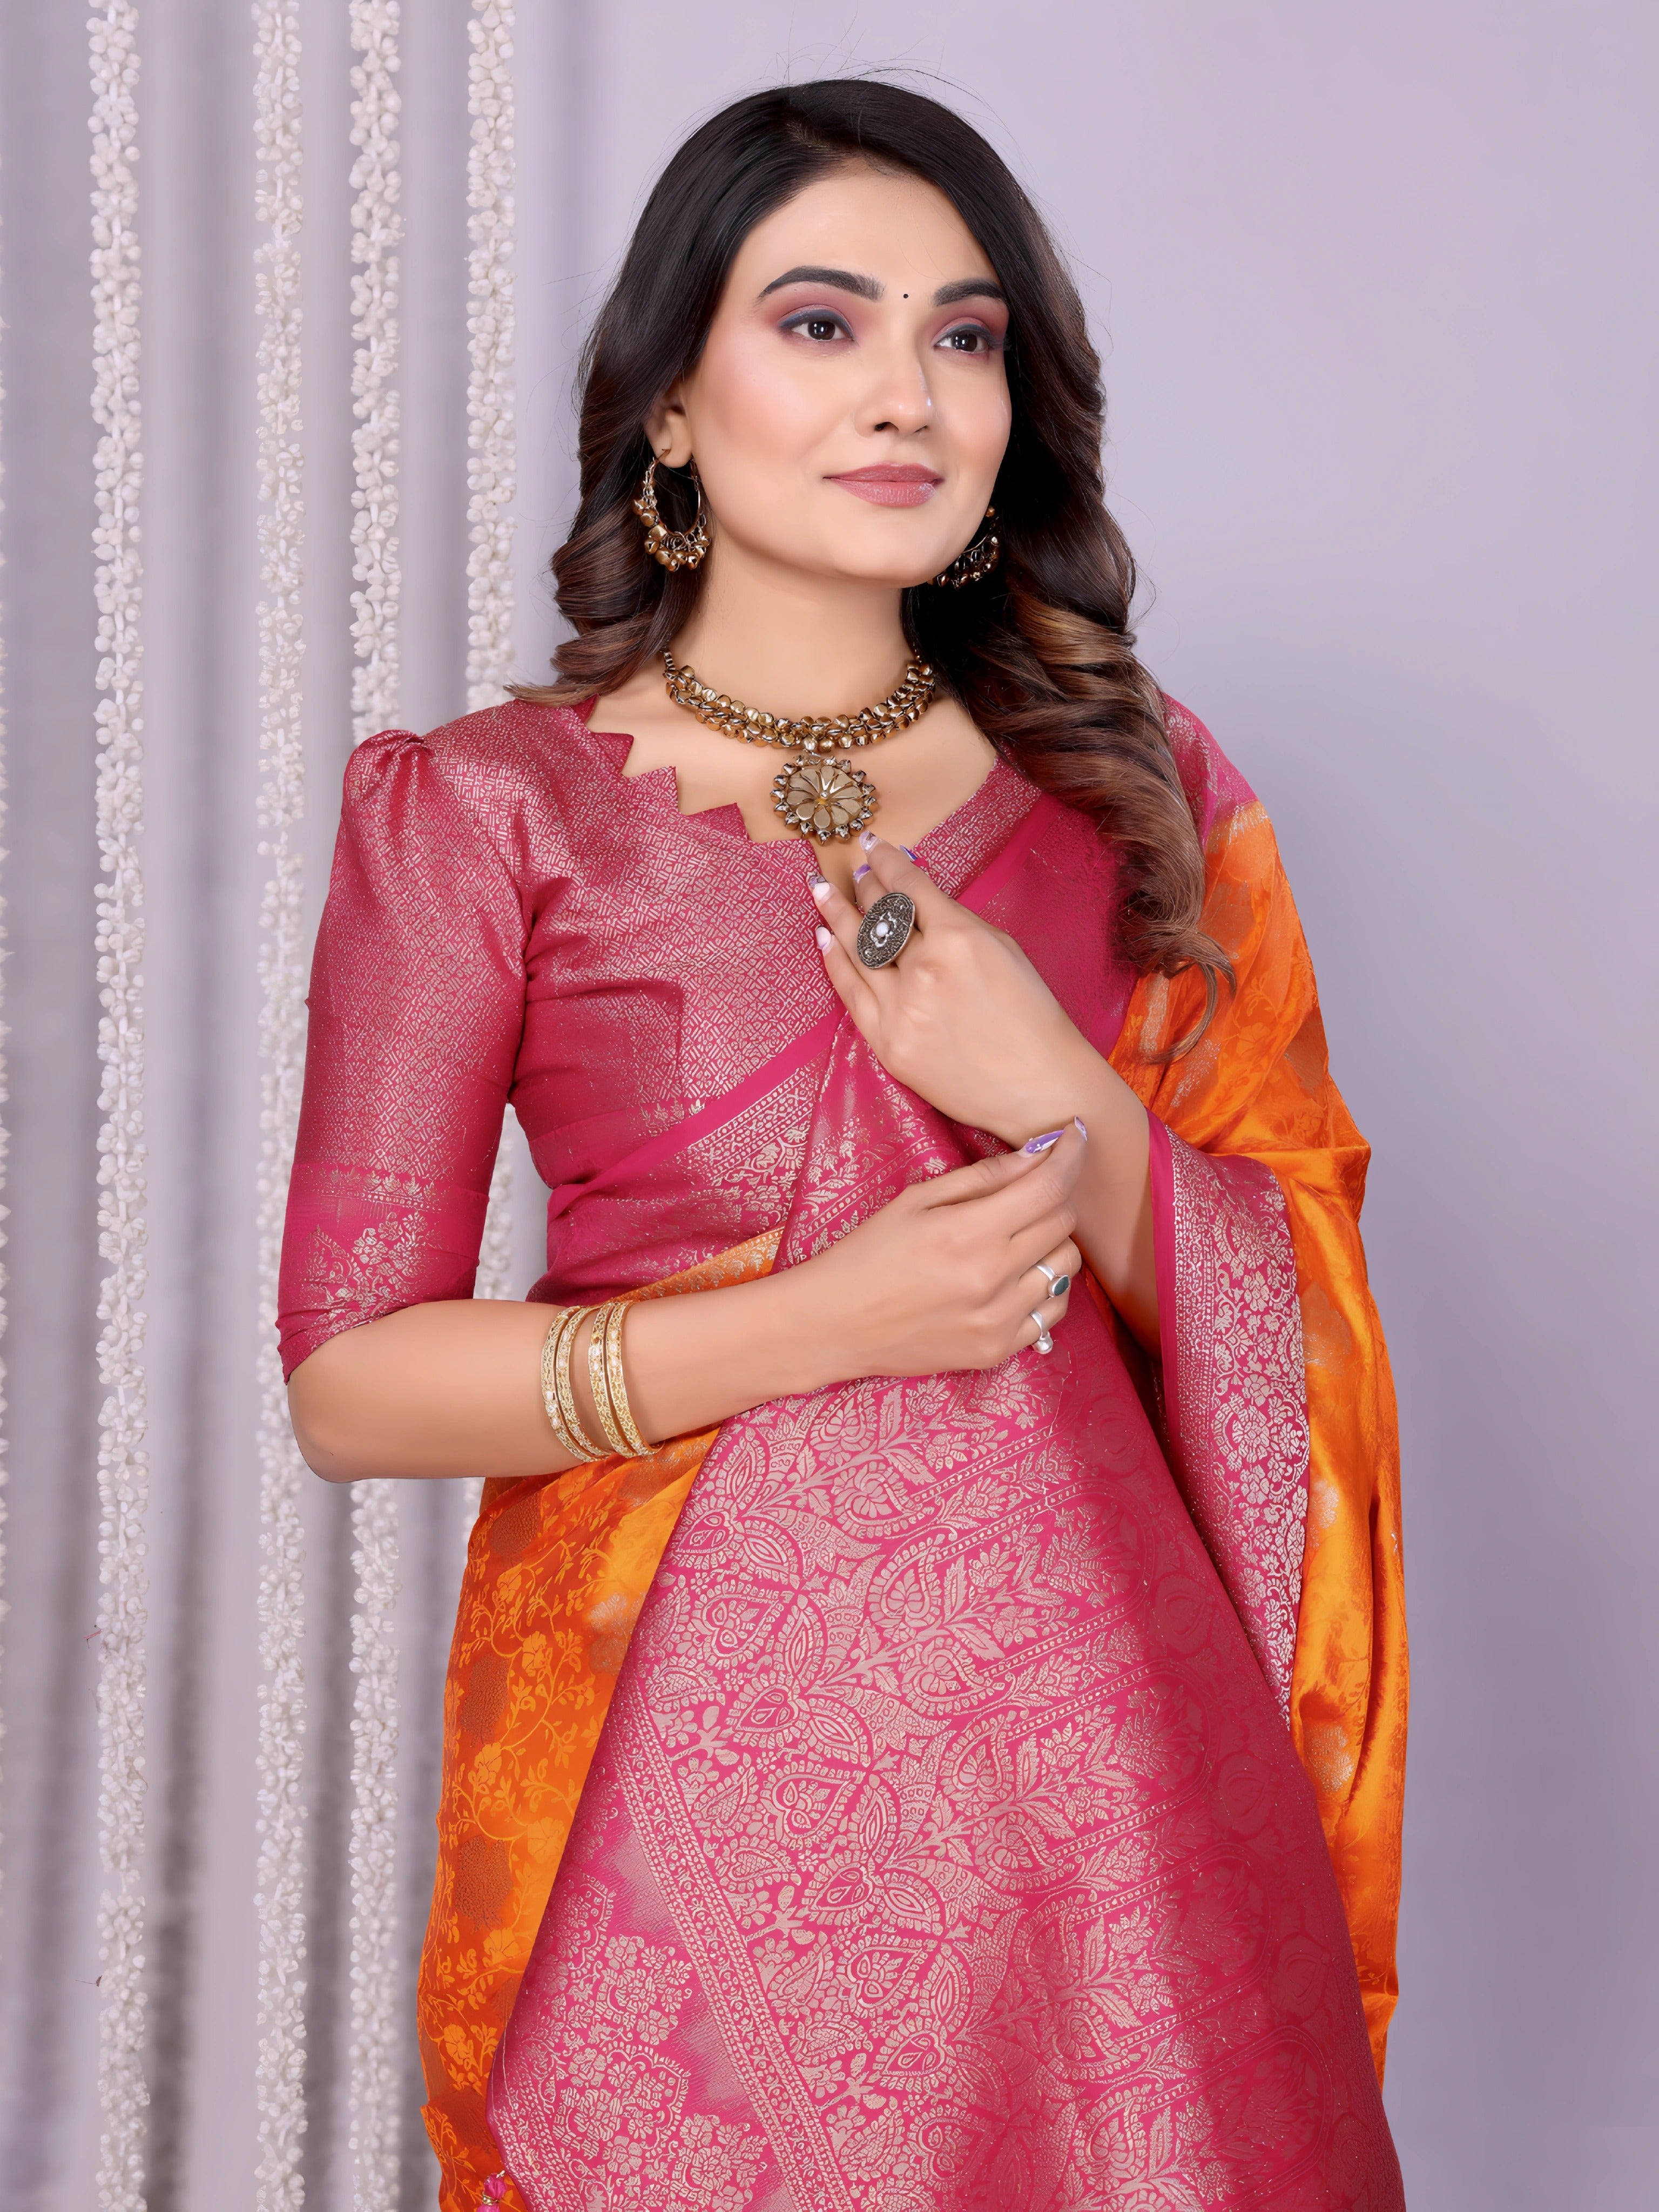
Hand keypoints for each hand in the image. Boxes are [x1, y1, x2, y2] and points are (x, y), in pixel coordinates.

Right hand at [800, 1123, 1085, 1382]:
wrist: (834, 1325)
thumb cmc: (868, 1254)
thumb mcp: (914, 1200)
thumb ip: (981, 1177)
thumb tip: (1036, 1154)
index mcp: (968, 1233)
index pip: (1048, 1186)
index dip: (1070, 1154)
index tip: (1075, 1135)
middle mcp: (991, 1278)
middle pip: (1063, 1222)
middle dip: (1052, 1197)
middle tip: (1026, 1193)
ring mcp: (998, 1320)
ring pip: (1066, 1267)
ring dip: (1050, 1243)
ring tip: (1015, 1239)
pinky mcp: (998, 1350)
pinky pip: (1052, 1311)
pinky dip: (1043, 1287)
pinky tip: (1012, 1279)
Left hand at [811, 835, 1093, 1145]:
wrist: (1038, 1087)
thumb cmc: (1032, 1017)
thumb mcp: (1005, 950)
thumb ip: (957, 922)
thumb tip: (917, 898)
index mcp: (960, 939)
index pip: (909, 887)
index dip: (886, 860)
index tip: (871, 845)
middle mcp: (925, 969)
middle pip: (880, 915)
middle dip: (864, 885)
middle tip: (853, 870)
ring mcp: (901, 1008)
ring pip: (857, 949)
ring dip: (836, 914)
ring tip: (820, 890)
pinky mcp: (888, 1043)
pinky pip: (850, 992)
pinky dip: (834, 961)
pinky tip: (823, 937)